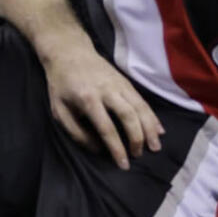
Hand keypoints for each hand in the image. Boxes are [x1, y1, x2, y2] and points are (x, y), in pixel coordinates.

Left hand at [42, 43, 162, 168]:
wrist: (69, 52)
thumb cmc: (61, 84)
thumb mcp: (59, 110)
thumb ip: (76, 132)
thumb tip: (98, 149)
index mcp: (88, 99)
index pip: (106, 128)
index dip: (116, 148)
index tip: (123, 164)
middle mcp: (107, 90)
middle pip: (128, 116)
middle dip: (137, 138)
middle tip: (139, 155)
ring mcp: (119, 84)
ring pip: (139, 107)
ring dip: (150, 128)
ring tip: (155, 146)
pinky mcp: (125, 81)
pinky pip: (142, 100)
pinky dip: (152, 115)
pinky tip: (159, 129)